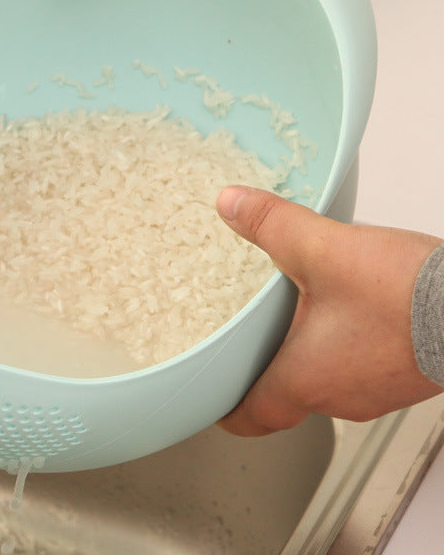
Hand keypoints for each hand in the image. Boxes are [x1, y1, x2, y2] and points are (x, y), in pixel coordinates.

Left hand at [215, 186, 442, 435]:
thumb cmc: (408, 295)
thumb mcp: (323, 248)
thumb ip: (271, 225)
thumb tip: (230, 204)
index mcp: (306, 379)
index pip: (251, 416)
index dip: (225, 408)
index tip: (211, 398)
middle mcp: (341, 397)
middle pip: (286, 397)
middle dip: (262, 369)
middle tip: (243, 342)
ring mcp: (378, 390)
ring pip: (326, 381)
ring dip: (305, 352)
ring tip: (291, 315)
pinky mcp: (406, 374)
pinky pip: (360, 366)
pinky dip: (342, 344)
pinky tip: (346, 308)